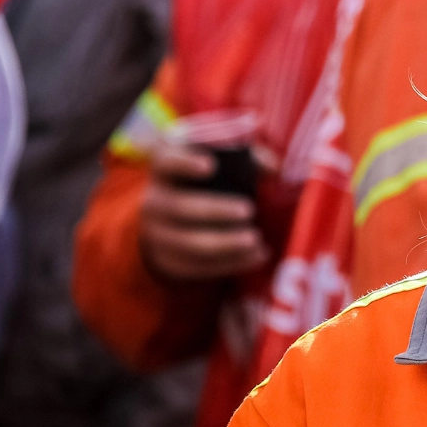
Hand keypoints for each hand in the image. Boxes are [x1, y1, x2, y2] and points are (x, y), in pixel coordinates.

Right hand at [137, 141, 268, 281]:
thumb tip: (273, 169)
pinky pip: (196, 267)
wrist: (174, 217)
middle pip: (179, 207)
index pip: (166, 162)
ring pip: (188, 243)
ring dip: (225, 243)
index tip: (211, 166)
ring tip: (255, 239)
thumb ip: (247, 158)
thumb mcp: (219, 161)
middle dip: (215, 210)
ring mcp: (157, 234)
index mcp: (163, 169)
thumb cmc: (206, 181)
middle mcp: (154, 201)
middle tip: (249, 210)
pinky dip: (229, 264)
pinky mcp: (167, 261)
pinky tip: (256, 257)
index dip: (185, 163)